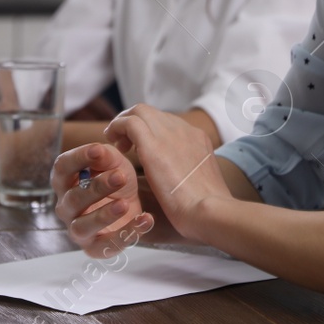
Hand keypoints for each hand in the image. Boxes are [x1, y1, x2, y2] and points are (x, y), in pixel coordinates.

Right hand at [53, 142, 153, 258]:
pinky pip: (107, 245)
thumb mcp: (115, 163)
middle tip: (120, 176)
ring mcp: (77, 229)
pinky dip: (127, 233)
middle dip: (97, 187)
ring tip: (125, 204)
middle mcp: (66, 206)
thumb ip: (107, 156)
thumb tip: (99, 151)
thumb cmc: (115, 179)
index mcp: (65, 180)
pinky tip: (145, 219)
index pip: (62, 168)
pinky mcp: (94, 248)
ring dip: (104, 215)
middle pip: (74, 198)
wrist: (132, 204)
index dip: (78, 158)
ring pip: (83, 226)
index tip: (98, 149)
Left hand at [104, 104, 229, 235]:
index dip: (151, 130)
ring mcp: (169, 134)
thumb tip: (185, 180)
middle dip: (134, 122)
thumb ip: (192, 173)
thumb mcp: (204, 184)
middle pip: (152, 113)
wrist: (210, 212)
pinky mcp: (152, 145)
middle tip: (123, 143)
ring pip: (139, 111)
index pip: (168, 122)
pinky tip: (113, 145)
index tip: (140, 147)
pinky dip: (117, 129)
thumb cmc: (208, 210)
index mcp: (198, 139)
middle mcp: (185, 130)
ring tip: (117, 144)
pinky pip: (129, 123)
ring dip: (123, 124)